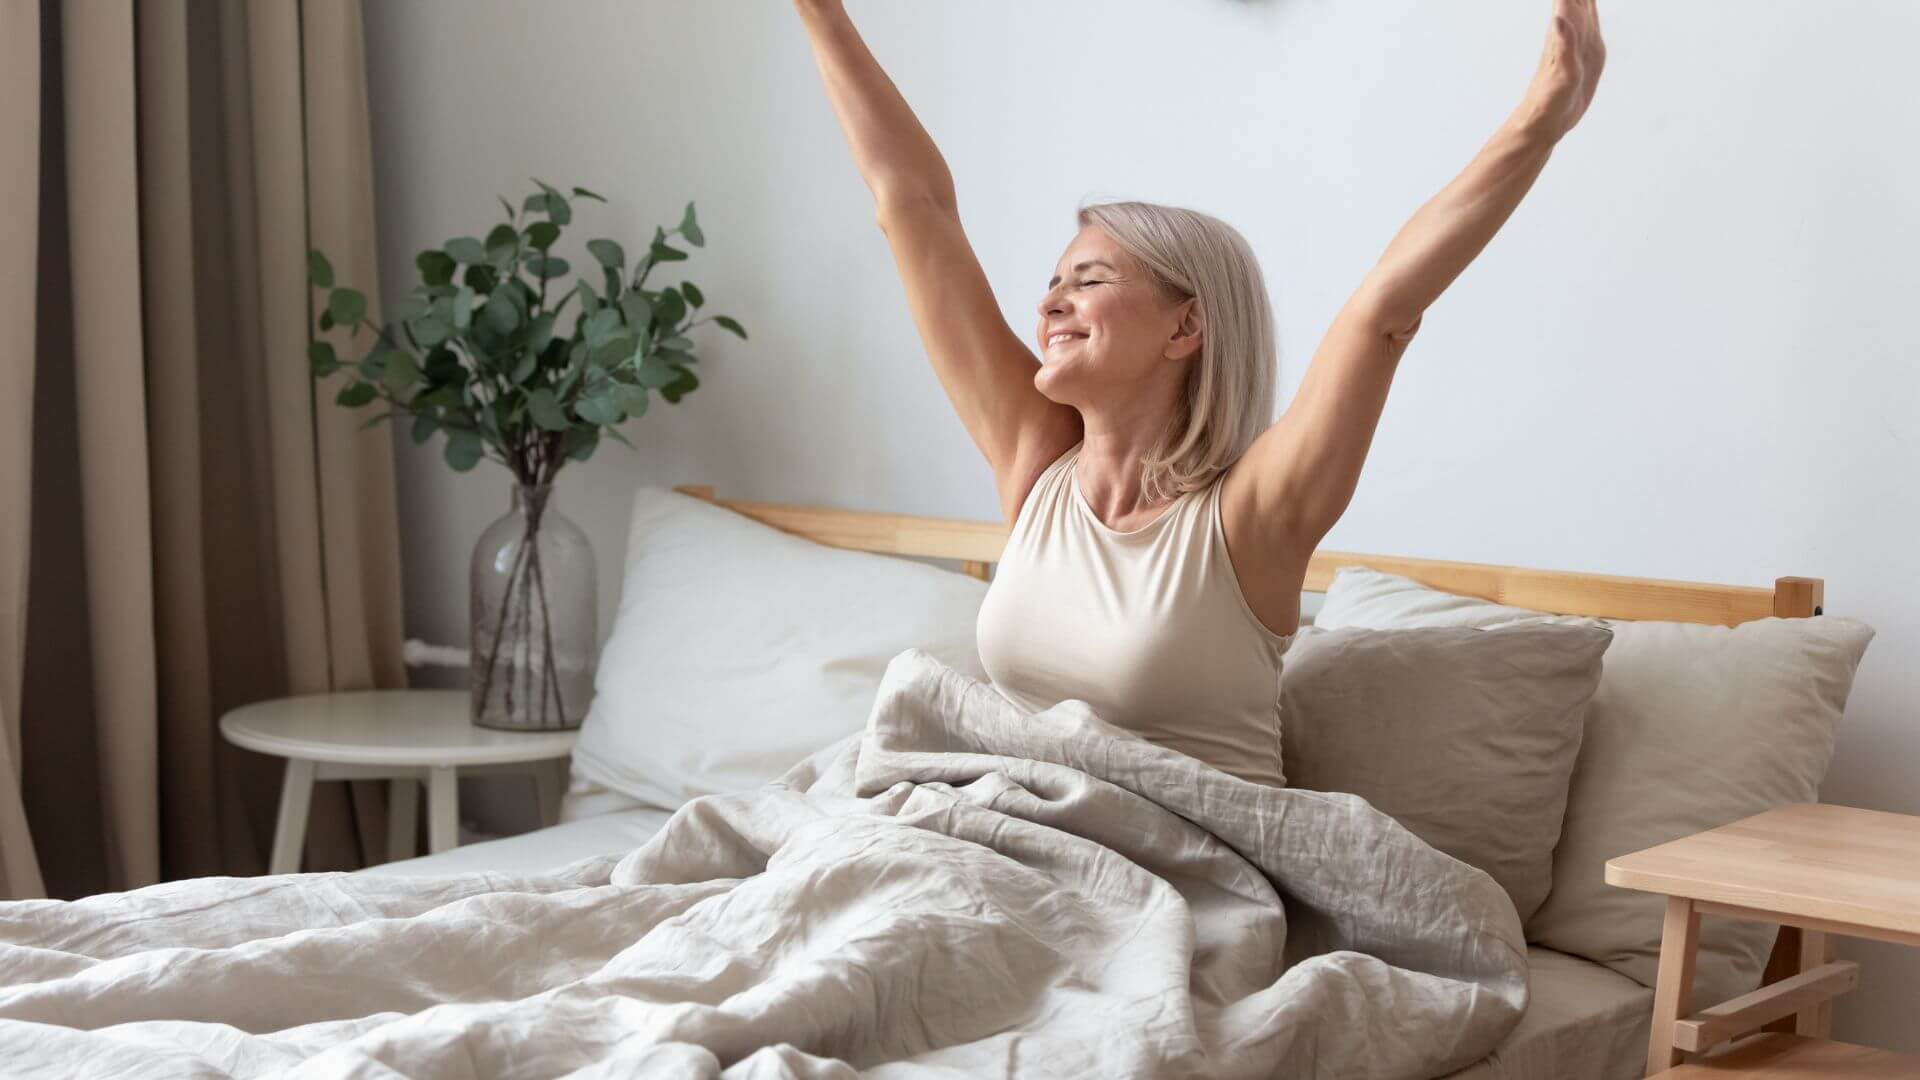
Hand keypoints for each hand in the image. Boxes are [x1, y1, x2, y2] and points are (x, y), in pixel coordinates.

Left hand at [1513, 0, 1605, 143]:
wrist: (1543, 122)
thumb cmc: (1548, 101)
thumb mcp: (1561, 74)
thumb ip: (1563, 43)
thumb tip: (1559, 14)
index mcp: (1567, 30)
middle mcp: (1572, 28)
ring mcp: (1580, 39)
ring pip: (1584, 1)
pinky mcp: (1586, 52)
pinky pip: (1590, 20)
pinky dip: (1589, 4)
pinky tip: (1587, 2)